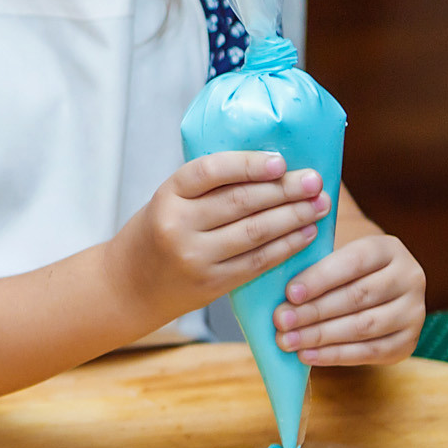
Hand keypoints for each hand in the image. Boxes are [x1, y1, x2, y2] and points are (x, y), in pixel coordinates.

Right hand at [116, 151, 329, 321]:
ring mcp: (194, 257)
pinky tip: (305, 233)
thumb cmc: (157, 233)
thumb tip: (272, 167)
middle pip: (240, 202)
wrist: (128, 286)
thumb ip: (208, 187)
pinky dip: (285, 246)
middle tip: (315, 180)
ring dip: (293, 217)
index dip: (249, 164)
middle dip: (284, 190)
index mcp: (167, 194)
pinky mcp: (210, 284)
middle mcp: (177, 225)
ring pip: (254, 232)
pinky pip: (256, 262)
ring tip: (319, 204)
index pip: (211, 171)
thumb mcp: (169, 200)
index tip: (281, 161)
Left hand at [273, 234, 425, 364]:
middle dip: (314, 311)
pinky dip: (335, 356)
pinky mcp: (408, 342)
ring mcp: (414, 312)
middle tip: (280, 320)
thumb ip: (314, 267)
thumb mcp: (335, 257)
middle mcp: (410, 278)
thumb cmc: (343, 272)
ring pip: (364, 326)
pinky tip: (307, 355)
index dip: (321, 278)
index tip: (289, 293)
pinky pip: (370, 352)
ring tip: (287, 340)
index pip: (354, 262)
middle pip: (358, 297)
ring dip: (321, 336)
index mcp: (389, 249)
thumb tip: (281, 294)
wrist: (376, 292)